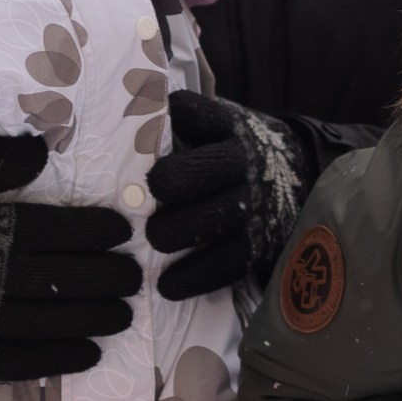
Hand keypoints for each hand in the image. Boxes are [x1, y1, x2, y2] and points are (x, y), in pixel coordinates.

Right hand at [0, 134, 141, 381]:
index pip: (58, 229)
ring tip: (124, 314)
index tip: (123, 231)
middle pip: (63, 279)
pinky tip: (91, 353)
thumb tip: (42, 148)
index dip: (97, 230)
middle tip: (134, 277)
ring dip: (93, 319)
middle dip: (108, 278)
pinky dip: (59, 360)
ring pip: (50, 323)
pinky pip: (21, 361)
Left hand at [148, 91, 314, 297]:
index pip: (199, 114)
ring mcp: (256, 203)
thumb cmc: (224, 151)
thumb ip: (169, 126)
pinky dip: (197, 276)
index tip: (147, 133)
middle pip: (212, 167)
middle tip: (149, 194)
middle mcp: (245, 161)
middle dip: (176, 181)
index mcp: (226, 126)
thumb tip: (109, 121)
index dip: (177, 119)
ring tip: (152, 240)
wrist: (292, 173)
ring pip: (222, 217)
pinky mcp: (260, 242)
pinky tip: (166, 286)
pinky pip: (231, 261)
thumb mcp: (209, 127)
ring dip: (182, 231)